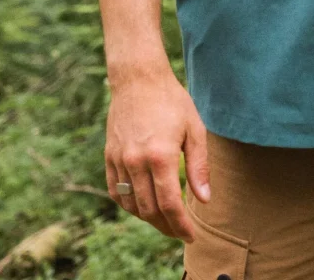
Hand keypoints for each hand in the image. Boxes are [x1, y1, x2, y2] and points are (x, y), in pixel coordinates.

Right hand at [105, 65, 209, 241]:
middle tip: (179, 231)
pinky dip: (128, 204)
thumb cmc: (171, 100)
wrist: (138, 79)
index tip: (190, 235)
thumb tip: (205, 199)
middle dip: (166, 226)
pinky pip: (116, 191)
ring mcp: (120, 159)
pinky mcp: (109, 156)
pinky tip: (141, 205)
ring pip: (131, 204)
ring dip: (148, 218)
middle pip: (149, 210)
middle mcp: (136, 161)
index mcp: (160, 155)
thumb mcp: (194, 128)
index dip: (180, 225)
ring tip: (164, 219)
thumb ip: (199, 166)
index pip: (170, 204)